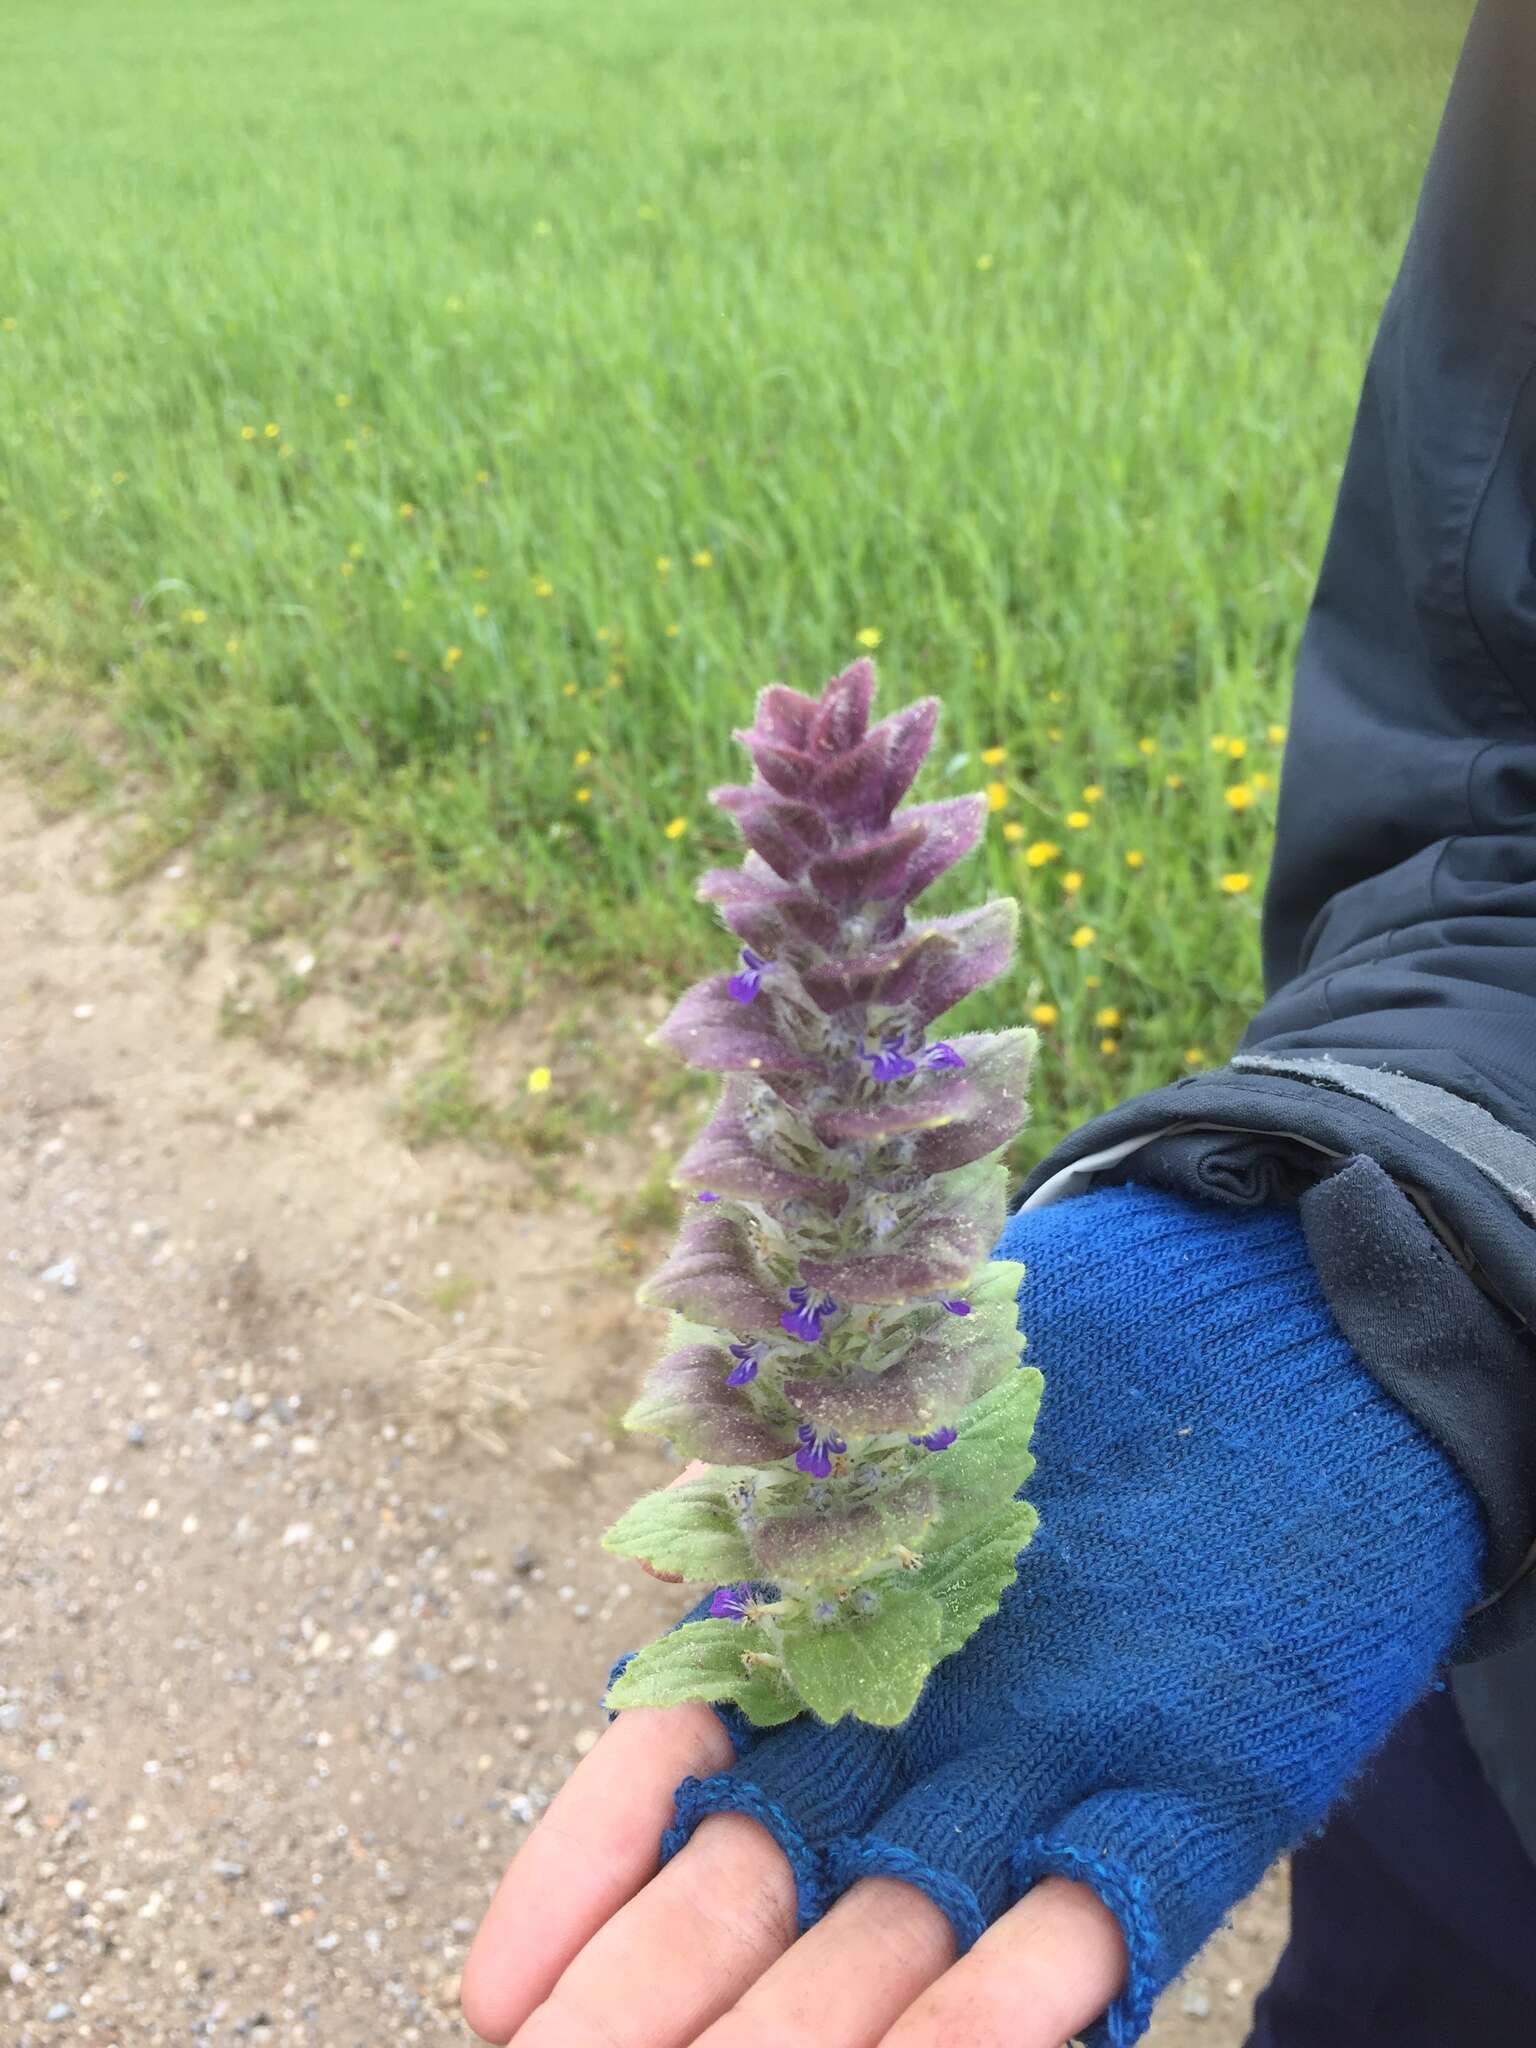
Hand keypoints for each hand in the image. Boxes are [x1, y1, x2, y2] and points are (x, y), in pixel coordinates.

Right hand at [466, 1184, 1483, 2045]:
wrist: (1255, 1319)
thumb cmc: (1039, 1327)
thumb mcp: (868, 1386)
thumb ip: (761, 1484)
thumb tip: (659, 1579)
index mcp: (813, 1641)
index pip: (670, 1786)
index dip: (588, 1883)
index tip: (506, 1992)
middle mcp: (905, 1736)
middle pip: (764, 1897)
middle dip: (670, 1994)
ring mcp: (1034, 1776)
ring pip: (913, 1936)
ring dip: (835, 2019)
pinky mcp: (1180, 1801)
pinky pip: (1109, 1903)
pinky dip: (1047, 1972)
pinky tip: (1008, 1991)